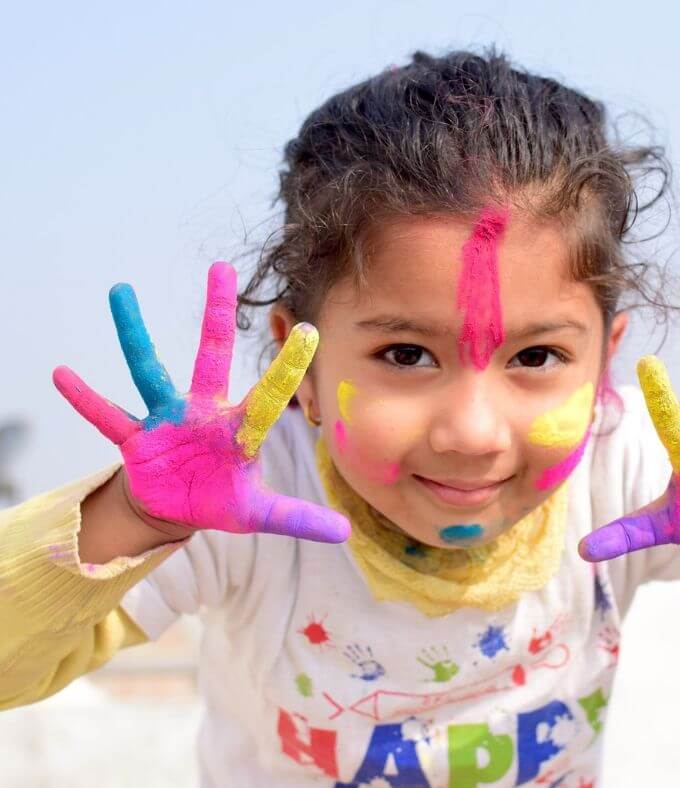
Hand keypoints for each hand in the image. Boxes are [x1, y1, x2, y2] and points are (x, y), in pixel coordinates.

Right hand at [53, 261, 349, 542]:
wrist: (176, 507)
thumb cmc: (221, 499)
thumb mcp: (258, 514)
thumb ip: (297, 517)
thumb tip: (345, 533)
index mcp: (239, 429)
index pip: (269, 395)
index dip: (287, 368)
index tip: (311, 331)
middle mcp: (204, 412)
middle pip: (212, 355)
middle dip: (217, 314)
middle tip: (221, 268)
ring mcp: (167, 420)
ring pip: (148, 370)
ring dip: (134, 334)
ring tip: (120, 291)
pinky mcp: (136, 438)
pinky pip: (107, 416)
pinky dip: (85, 399)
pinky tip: (61, 374)